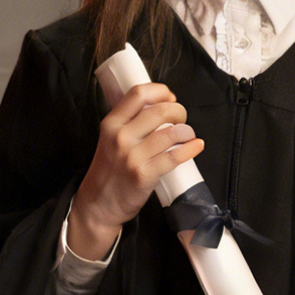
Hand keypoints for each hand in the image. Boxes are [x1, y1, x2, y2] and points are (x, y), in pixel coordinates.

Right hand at [71, 82, 203, 258]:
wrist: (98, 203)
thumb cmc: (109, 170)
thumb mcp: (110, 139)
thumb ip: (129, 122)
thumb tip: (160, 106)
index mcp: (112, 123)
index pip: (138, 93)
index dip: (160, 91)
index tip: (170, 96)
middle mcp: (121, 136)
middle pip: (159, 111)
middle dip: (178, 111)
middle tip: (181, 118)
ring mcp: (132, 156)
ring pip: (171, 133)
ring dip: (186, 131)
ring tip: (187, 135)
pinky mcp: (144, 174)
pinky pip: (174, 157)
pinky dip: (190, 149)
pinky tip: (196, 145)